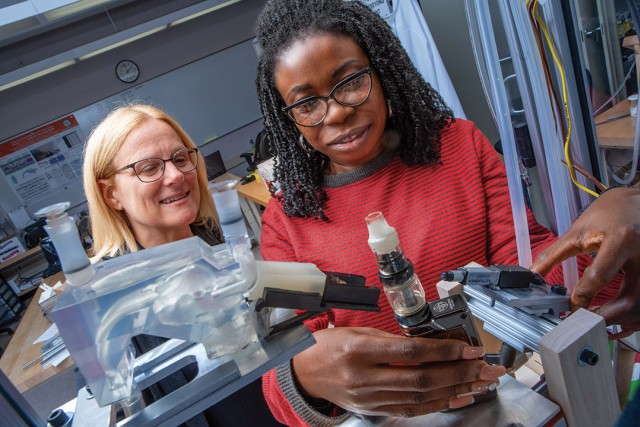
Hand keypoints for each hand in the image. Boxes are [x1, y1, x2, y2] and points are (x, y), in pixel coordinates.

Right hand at [291, 327, 505, 416]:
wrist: (305, 374)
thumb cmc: (329, 346)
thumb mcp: (358, 331)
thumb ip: (392, 339)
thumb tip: (432, 344)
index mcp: (359, 350)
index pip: (410, 352)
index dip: (444, 350)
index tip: (469, 348)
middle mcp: (365, 377)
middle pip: (421, 379)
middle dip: (460, 373)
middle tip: (486, 368)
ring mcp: (370, 398)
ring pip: (421, 397)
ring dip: (455, 390)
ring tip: (481, 383)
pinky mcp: (374, 410)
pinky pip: (411, 410)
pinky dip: (438, 404)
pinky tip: (458, 398)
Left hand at [531, 187, 639, 337]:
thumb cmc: (610, 213)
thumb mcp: (578, 230)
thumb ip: (554, 254)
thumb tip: (534, 274)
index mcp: (620, 241)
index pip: (601, 276)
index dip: (583, 295)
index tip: (571, 305)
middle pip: (632, 300)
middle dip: (607, 317)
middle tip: (585, 322)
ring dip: (621, 321)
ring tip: (597, 321)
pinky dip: (633, 317)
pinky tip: (616, 319)